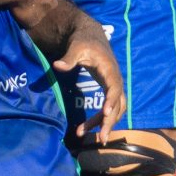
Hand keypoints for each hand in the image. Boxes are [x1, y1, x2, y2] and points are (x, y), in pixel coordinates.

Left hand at [52, 15, 124, 140]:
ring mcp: (114, 86)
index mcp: (109, 69)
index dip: (111, 100)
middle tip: (101, 138)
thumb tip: (57, 66)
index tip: (105, 113)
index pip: (114, 87)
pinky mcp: (109, 90)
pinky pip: (110, 108)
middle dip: (110, 121)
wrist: (91, 37)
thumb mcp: (76, 47)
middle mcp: (116, 80)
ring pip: (116, 109)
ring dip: (105, 123)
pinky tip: (87, 127)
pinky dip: (101, 119)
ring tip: (88, 135)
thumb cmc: (83, 42)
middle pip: (118, 104)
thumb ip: (68, 58)